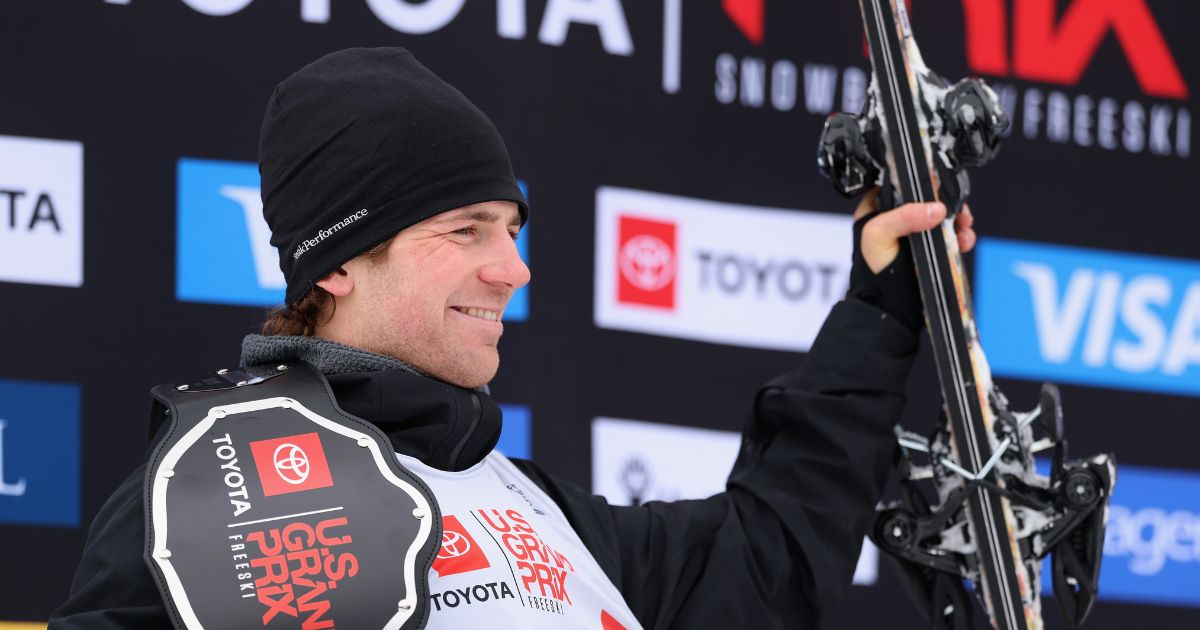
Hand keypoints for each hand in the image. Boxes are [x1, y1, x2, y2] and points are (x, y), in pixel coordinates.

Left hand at [853, 188, 975, 272]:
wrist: (889, 306)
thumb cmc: (873, 271)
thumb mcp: (878, 235)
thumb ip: (903, 217)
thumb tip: (937, 209)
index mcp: (876, 208)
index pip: (899, 184)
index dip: (920, 181)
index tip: (938, 184)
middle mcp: (896, 218)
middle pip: (927, 199)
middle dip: (946, 201)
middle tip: (958, 209)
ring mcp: (915, 233)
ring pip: (942, 216)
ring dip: (958, 219)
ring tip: (964, 226)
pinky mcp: (930, 248)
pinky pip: (950, 235)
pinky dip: (961, 236)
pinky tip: (964, 240)